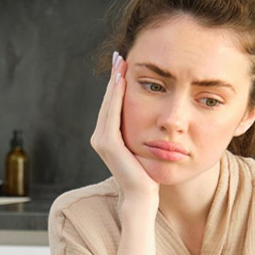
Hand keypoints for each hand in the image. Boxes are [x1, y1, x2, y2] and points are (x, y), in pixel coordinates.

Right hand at [90, 53, 157, 203]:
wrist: (142, 197)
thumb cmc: (146, 176)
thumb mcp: (143, 149)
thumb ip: (141, 133)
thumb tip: (153, 118)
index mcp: (108, 138)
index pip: (113, 105)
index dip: (117, 84)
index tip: (123, 65)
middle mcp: (100, 137)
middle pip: (108, 101)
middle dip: (114, 78)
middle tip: (119, 56)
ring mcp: (102, 140)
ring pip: (109, 104)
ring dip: (114, 82)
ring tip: (120, 63)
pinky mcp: (108, 143)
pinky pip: (112, 114)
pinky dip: (116, 96)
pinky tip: (121, 81)